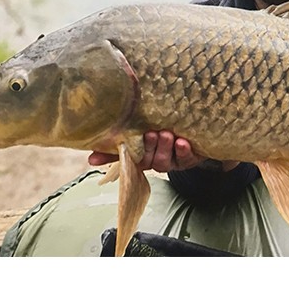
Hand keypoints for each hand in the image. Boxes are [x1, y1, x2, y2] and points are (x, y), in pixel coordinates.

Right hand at [88, 130, 205, 171]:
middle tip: (150, 134)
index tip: (102, 153)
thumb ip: (122, 135)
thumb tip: (91, 151)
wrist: (197, 133)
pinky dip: (183, 151)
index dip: (110, 157)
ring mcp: (171, 161)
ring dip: (164, 147)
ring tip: (166, 134)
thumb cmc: (166, 127)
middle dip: (148, 146)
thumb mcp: (144, 128)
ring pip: (164, 160)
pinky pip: (184, 159)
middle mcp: (154, 159)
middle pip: (146, 158)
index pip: (122, 156)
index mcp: (140, 153)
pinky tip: (182, 143)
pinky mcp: (188, 159)